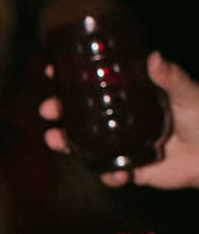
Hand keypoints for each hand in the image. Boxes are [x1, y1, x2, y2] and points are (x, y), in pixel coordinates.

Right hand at [41, 51, 198, 189]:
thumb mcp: (187, 93)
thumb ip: (171, 78)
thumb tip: (154, 57)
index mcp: (130, 96)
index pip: (94, 84)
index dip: (70, 79)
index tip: (52, 71)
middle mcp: (121, 119)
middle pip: (80, 115)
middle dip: (59, 112)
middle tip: (49, 109)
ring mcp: (122, 144)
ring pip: (86, 145)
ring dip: (67, 144)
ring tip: (56, 140)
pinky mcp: (131, 168)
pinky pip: (111, 173)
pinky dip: (109, 175)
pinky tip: (116, 174)